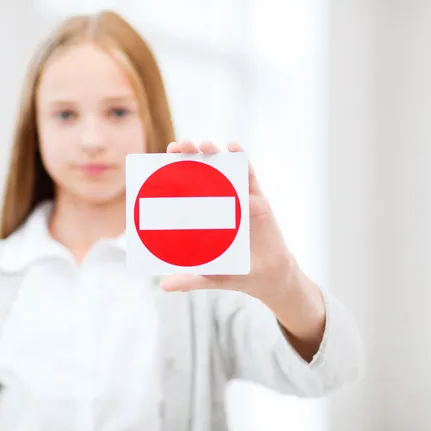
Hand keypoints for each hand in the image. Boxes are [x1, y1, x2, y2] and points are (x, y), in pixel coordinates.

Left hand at [160, 140, 297, 304]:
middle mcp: (219, 202)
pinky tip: (233, 146)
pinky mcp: (258, 200)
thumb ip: (189, 280)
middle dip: (191, 155)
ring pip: (225, 168)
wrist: (267, 278)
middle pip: (202, 171)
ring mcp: (239, 198)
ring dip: (214, 152)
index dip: (174, 170)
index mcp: (203, 215)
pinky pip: (250, 175)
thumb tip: (163, 286)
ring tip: (205, 145)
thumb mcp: (210, 276)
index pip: (185, 187)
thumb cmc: (236, 272)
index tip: (162, 158)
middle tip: (181, 146)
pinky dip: (242, 159)